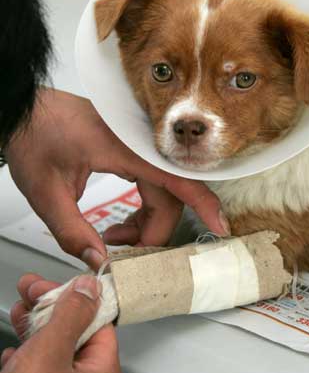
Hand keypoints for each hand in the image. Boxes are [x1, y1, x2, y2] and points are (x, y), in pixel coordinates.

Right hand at [0, 273, 124, 372]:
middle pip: (74, 335)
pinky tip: (13, 353)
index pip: (97, 322)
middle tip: (30, 291)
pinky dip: (25, 358)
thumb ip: (71, 314)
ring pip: (53, 353)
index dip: (75, 298)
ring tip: (19, 310)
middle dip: (49, 310)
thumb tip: (88, 287)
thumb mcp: (50, 353)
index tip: (54, 285)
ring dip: (35, 329)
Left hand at [5, 88, 229, 267]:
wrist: (25, 110)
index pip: (177, 179)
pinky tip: (119, 225)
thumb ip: (73, 232)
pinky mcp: (130, 151)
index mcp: (125, 150)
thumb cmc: (34, 138)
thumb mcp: (46, 192)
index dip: (203, 204)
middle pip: (168, 196)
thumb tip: (100, 262)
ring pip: (161, 194)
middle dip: (153, 232)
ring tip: (113, 239)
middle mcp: (138, 147)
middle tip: (125, 256)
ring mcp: (135, 148)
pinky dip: (141, 209)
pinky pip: (149, 185)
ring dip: (146, 223)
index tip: (220, 227)